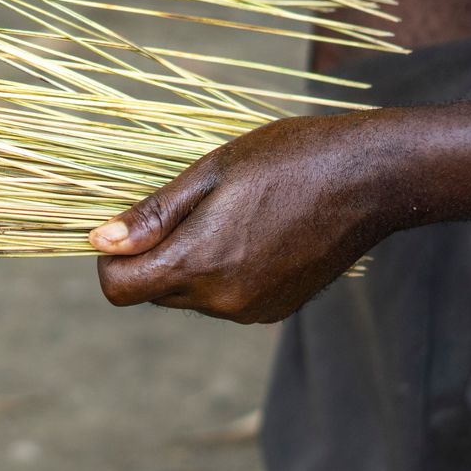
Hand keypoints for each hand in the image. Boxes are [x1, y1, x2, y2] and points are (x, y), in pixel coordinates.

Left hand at [90, 113, 400, 323]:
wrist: (371, 179)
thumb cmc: (288, 159)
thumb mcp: (211, 172)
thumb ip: (153, 215)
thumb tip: (99, 241)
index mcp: (198, 262)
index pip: (118, 287)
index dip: (113, 256)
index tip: (134, 224)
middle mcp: (222, 299)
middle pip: (153, 291)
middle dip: (156, 255)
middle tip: (196, 207)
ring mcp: (251, 311)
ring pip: (190, 295)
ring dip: (192, 263)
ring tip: (236, 215)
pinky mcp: (275, 312)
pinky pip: (225, 299)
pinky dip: (225, 273)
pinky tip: (259, 234)